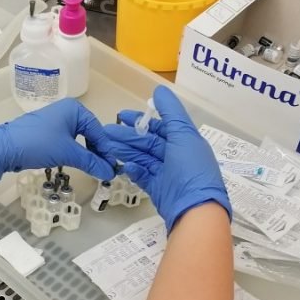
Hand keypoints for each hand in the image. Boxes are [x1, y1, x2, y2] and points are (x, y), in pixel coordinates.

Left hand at [0, 99, 116, 187]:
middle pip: (90, 133)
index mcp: (75, 109)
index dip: (106, 150)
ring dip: (86, 154)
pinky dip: (74, 152)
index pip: (98, 130)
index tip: (112, 167)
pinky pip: (67, 141)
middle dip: (97, 152)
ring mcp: (56, 121)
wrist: (6, 147)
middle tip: (104, 169)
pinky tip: (78, 163)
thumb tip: (109, 172)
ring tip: (93, 169)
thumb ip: (91, 162)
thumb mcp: (68, 153)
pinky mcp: (48, 132)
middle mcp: (67, 111)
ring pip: (78, 139)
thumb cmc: (39, 144)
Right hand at [104, 86, 230, 230]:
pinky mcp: (159, 190)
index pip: (162, 126)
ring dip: (126, 151)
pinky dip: (134, 170)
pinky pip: (144, 176)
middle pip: (149, 142)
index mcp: (185, 141)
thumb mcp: (183, 135)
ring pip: (144, 158)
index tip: (121, 116)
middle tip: (105, 132)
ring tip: (107, 147)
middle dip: (128, 136)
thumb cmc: (191, 169)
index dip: (142, 120)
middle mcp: (177, 156)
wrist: (194, 210)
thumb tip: (159, 89)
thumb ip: (171, 112)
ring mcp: (167, 174)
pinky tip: (123, 166)